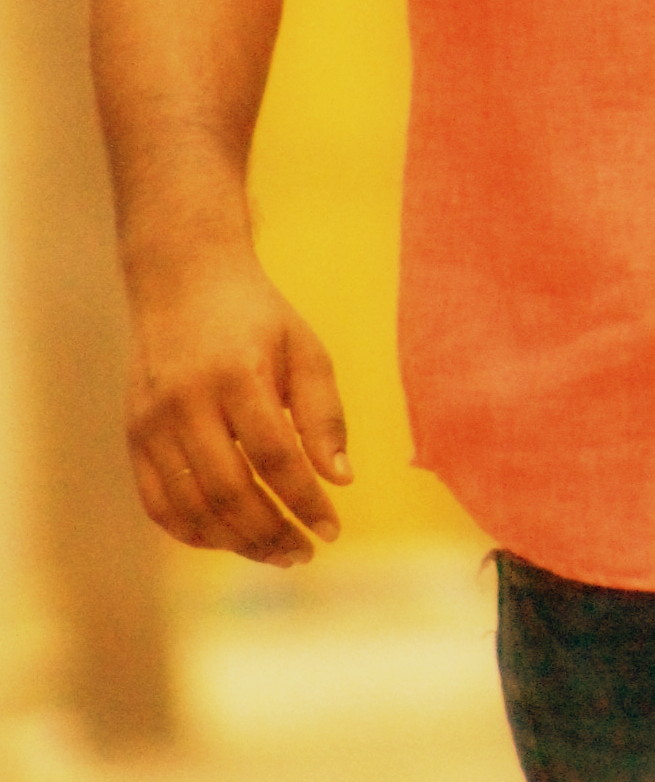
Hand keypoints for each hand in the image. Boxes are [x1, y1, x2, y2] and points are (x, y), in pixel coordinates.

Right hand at [125, 245, 351, 565]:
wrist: (184, 281)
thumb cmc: (256, 318)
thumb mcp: (303, 348)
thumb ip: (322, 413)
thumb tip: (340, 480)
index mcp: (239, 374)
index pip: (274, 457)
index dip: (303, 501)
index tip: (332, 529)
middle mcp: (188, 402)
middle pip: (229, 491)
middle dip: (272, 532)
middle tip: (305, 551)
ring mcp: (153, 423)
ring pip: (192, 507)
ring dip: (237, 543)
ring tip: (277, 553)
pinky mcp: (134, 437)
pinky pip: (159, 504)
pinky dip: (193, 533)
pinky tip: (229, 541)